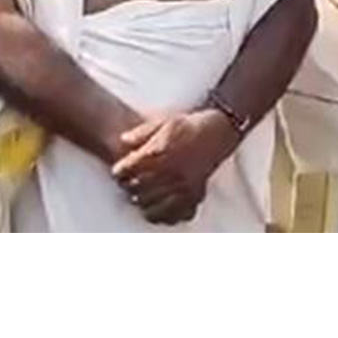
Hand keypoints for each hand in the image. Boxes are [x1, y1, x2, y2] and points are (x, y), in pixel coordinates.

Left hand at [110, 109, 237, 225]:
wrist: (219, 132)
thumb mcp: (164, 121)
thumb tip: (123, 140)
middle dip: (128, 186)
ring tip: (138, 195)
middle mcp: (172, 173)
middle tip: (125, 183)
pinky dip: (162, 215)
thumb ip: (142, 132)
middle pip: (139, 188)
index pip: (131, 169)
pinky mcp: (194, 196)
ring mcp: (184, 187)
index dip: (120, 171)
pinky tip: (156, 209)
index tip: (118, 170)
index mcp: (162, 153)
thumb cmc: (190, 126)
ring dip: (142, 201)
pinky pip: (173, 215)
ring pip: (152, 205)